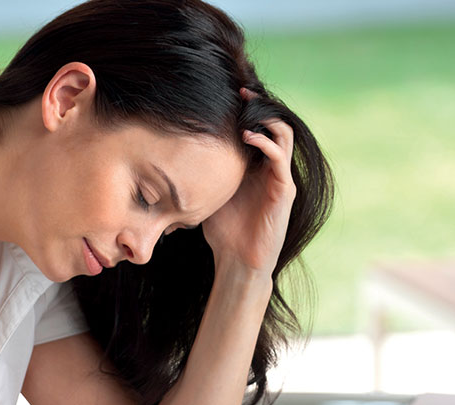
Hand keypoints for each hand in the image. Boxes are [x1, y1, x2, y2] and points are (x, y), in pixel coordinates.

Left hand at [202, 99, 295, 276]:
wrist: (238, 260)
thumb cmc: (224, 231)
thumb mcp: (209, 191)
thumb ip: (203, 171)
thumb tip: (170, 152)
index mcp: (257, 167)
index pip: (261, 127)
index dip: (249, 108)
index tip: (230, 93)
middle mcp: (272, 169)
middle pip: (276, 124)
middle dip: (260, 105)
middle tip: (242, 92)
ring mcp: (280, 178)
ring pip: (285, 136)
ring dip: (266, 118)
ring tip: (246, 109)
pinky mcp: (284, 191)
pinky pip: (280, 159)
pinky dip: (266, 143)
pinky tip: (247, 137)